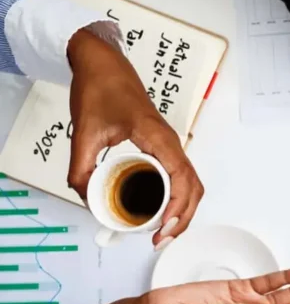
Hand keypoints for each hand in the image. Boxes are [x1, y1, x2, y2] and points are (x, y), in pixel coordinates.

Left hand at [66, 28, 203, 248]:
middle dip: (183, 218)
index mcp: (159, 140)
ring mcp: (170, 146)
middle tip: (161, 239)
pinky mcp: (163, 147)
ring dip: (183, 210)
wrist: (104, 64)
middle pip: (193, 188)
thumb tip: (85, 196)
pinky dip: (178, 198)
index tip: (161, 227)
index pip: (182, 180)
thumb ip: (81, 166)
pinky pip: (181, 177)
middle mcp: (171, 144)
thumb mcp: (85, 130)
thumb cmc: (102, 89)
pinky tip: (161, 210)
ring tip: (164, 231)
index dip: (177, 208)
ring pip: (191, 185)